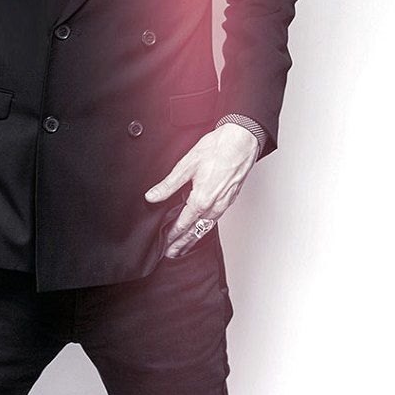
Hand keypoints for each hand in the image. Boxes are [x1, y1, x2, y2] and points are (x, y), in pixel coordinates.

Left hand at [144, 123, 259, 256]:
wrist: (242, 141)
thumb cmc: (217, 149)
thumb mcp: (187, 165)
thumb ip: (169, 184)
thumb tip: (152, 196)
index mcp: (202, 199)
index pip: (184, 223)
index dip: (173, 235)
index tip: (165, 244)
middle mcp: (215, 205)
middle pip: (196, 231)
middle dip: (184, 243)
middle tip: (173, 253)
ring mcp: (225, 203)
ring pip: (208, 226)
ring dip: (195, 237)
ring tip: (186, 245)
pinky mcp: (231, 198)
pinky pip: (217, 218)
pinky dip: (207, 227)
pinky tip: (203, 226)